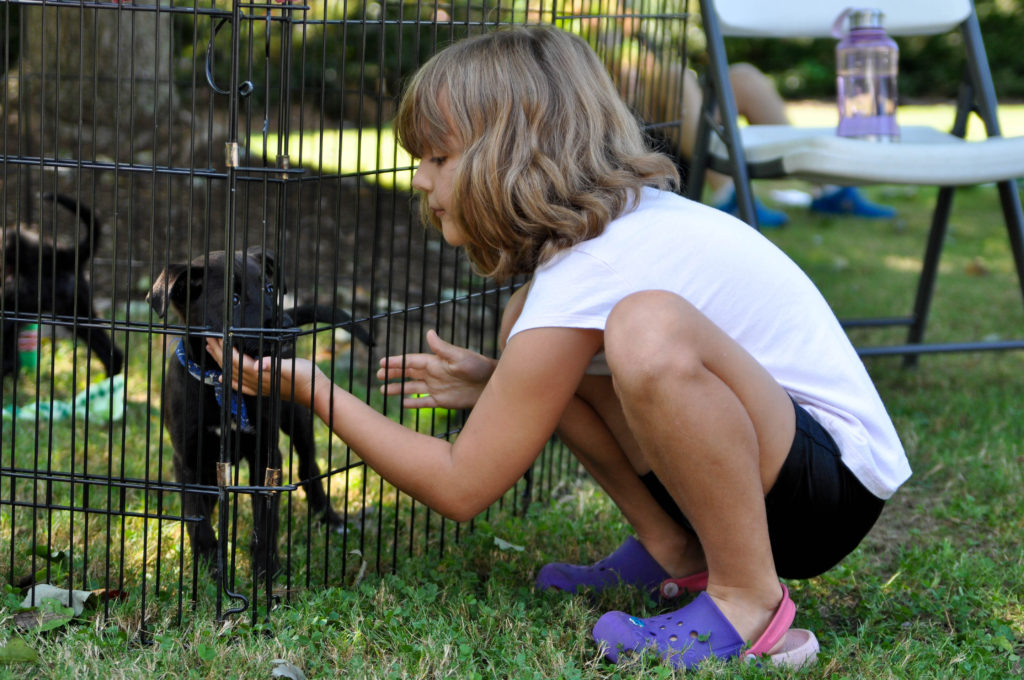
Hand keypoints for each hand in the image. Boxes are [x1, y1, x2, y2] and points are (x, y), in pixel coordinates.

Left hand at [205, 338, 322, 405]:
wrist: (314, 393)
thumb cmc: (306, 377)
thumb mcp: (292, 367)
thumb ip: (275, 365)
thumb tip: (259, 365)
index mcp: (261, 374)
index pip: (237, 360)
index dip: (225, 348)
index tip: (217, 336)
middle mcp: (256, 382)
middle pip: (231, 367)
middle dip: (219, 353)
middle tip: (209, 339)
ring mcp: (259, 387)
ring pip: (233, 375)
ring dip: (221, 363)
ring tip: (212, 352)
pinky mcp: (263, 389)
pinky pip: (241, 386)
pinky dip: (230, 381)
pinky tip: (223, 378)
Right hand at [376, 329, 496, 409]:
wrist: (491, 384)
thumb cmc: (478, 367)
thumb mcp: (459, 357)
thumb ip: (442, 348)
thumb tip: (429, 332)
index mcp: (435, 362)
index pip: (411, 361)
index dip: (397, 361)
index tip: (382, 362)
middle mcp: (433, 374)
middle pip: (408, 373)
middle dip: (393, 373)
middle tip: (378, 375)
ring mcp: (437, 387)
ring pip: (412, 388)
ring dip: (398, 388)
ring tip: (383, 390)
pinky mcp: (442, 400)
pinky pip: (423, 401)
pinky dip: (413, 402)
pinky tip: (403, 403)